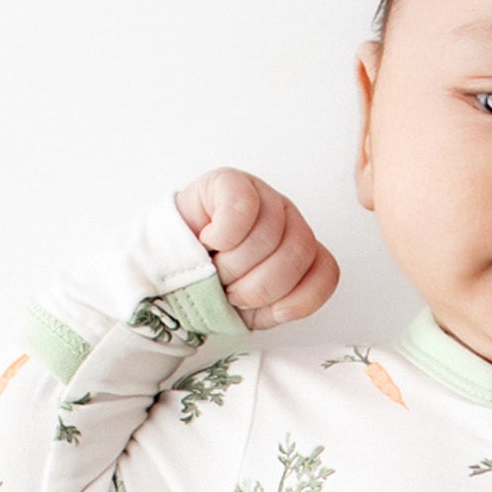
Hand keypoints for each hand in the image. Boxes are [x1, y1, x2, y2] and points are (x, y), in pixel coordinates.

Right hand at [174, 168, 338, 329]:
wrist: (165, 271)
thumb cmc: (210, 287)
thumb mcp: (253, 310)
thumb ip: (282, 305)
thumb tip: (286, 308)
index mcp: (299, 248)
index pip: (325, 271)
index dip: (298, 298)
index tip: (270, 310)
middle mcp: (286, 218)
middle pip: (298, 251)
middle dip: (260, 286)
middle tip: (232, 292)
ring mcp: (261, 195)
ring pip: (270, 233)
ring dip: (235, 265)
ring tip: (216, 270)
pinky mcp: (229, 181)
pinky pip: (242, 206)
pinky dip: (224, 235)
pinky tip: (208, 241)